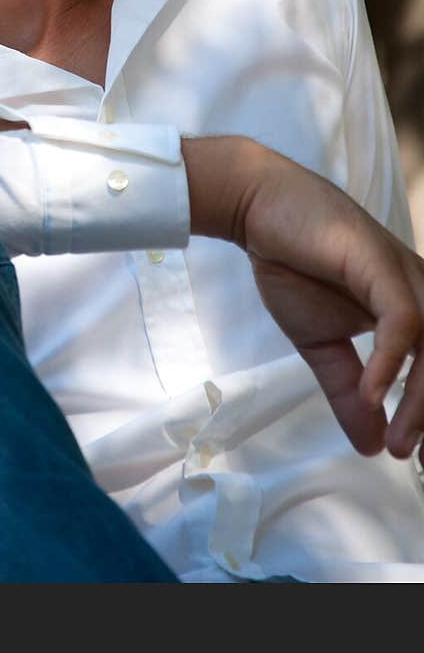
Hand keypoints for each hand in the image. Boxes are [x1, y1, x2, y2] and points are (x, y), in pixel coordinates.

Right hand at [183, 135, 423, 461]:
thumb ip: (347, 391)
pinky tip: (373, 393)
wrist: (258, 209)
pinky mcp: (378, 263)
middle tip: (407, 455)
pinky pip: (403, 321)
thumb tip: (369, 446)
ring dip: (421, 400)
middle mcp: (419, 291)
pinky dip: (391, 362)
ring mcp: (404, 275)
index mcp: (413, 309)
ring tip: (397, 439)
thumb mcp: (320, 344)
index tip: (413, 456)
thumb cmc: (292, 263)